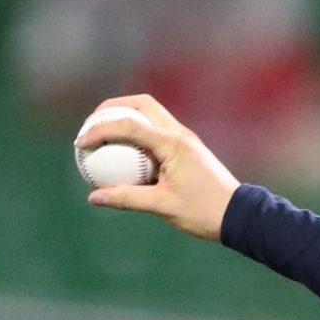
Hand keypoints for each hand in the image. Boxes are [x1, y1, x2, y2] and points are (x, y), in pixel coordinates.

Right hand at [76, 94, 241, 241]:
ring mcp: (185, 138)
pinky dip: (138, 132)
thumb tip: (94, 198)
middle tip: (90, 125)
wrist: (239, 215)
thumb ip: (127, 198)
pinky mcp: (187, 147)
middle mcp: (179, 133)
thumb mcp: (163, 206)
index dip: (99, 130)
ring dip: (125, 116)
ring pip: (150, 113)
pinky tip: (124, 151)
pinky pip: (157, 130)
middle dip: (111, 108)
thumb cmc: (204, 212)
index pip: (128, 125)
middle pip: (140, 104)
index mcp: (173, 144)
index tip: (80, 144)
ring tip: (103, 133)